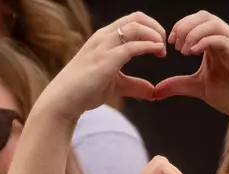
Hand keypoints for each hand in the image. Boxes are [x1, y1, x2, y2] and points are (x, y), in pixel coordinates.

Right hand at [35, 14, 162, 121]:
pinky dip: (148, 46)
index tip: (160, 42)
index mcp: (104, 39)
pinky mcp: (105, 60)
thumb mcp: (114, 85)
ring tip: (162, 49)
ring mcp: (103, 47)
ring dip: (154, 35)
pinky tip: (157, 52)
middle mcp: (103, 37)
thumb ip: (134, 85)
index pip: (132, 20)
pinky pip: (131, 46)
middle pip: (136, 18)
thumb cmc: (83, 91)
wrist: (63, 101)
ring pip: (135, 28)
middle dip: (155, 27)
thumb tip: (153, 92)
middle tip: (165, 43)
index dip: (150, 27)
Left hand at [153, 11, 228, 124]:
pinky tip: (193, 52)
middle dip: (185, 26)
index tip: (169, 42)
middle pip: (203, 17)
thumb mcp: (197, 87)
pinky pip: (222, 39)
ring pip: (213, 24)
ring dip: (194, 33)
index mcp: (215, 42)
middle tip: (175, 44)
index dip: (181, 26)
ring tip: (184, 50)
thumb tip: (155, 91)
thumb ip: (178, 85)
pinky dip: (205, 41)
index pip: (196, 21)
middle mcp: (225, 39)